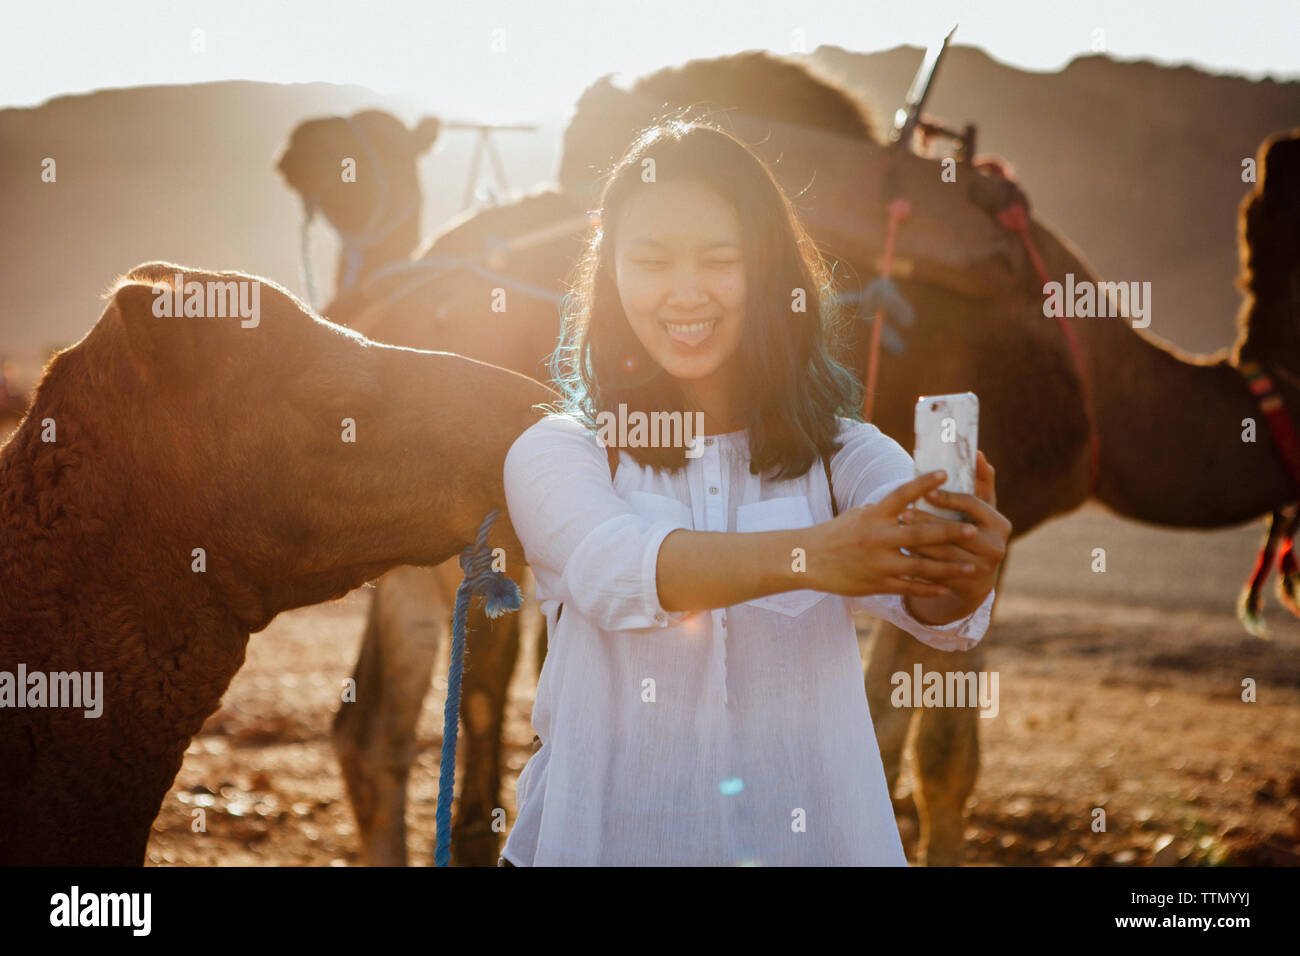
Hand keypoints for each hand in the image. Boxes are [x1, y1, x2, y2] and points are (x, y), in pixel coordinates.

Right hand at [810, 469, 984, 599]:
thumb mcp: (859, 515)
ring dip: (948, 567)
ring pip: (920, 566)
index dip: (923, 484)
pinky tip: (948, 588)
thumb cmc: (836, 533)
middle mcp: (878, 538)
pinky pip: (909, 587)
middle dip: (947, 533)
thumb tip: (911, 501)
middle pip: (919, 535)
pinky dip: (929, 589)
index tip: (945, 473)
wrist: (808, 560)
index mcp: (874, 516)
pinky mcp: (877, 583)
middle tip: (972, 530)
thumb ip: (886, 511)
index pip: (902, 495)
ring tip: (972, 567)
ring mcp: (879, 563)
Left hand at [898, 450, 1009, 605]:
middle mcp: (995, 547)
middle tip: (903, 513)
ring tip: (898, 530)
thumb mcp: (981, 510)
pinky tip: (902, 553)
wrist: (977, 577)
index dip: (948, 498)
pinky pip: (938, 573)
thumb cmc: (976, 531)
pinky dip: (919, 562)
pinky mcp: (967, 587)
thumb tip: (977, 453)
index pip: (971, 504)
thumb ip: (981, 483)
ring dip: (918, 542)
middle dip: (927, 521)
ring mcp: (983, 569)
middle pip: (954, 530)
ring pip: (943, 553)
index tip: (926, 492)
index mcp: (1000, 524)